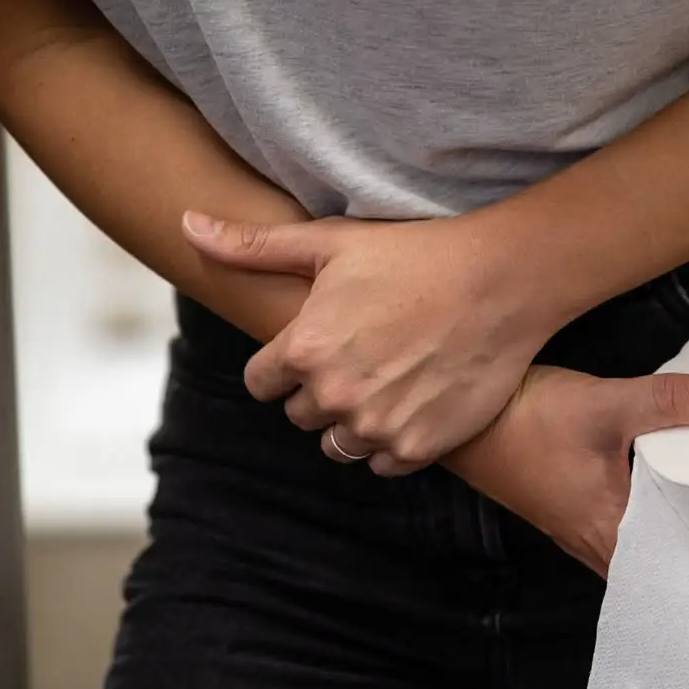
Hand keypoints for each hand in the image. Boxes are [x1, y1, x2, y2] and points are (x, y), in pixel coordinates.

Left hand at [183, 209, 560, 473]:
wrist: (503, 281)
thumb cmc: (417, 254)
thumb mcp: (331, 243)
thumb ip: (253, 246)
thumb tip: (184, 224)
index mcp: (304, 350)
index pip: (262, 383)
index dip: (288, 363)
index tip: (320, 344)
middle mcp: (335, 395)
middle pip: (301, 415)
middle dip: (323, 390)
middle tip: (365, 354)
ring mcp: (379, 426)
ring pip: (340, 445)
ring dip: (356, 420)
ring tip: (390, 380)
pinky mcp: (420, 447)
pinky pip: (384, 464)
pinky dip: (395, 440)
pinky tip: (416, 400)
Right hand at [450, 364, 688, 575]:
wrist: (465, 420)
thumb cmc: (525, 421)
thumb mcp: (606, 405)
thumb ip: (671, 401)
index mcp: (611, 532)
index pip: (677, 571)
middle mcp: (597, 543)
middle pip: (664, 564)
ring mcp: (582, 530)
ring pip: (643, 548)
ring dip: (677, 536)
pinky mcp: (574, 511)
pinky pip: (625, 530)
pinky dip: (652, 521)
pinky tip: (672, 499)